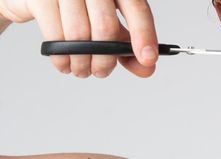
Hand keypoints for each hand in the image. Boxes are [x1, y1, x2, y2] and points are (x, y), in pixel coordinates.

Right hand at [0, 0, 158, 77]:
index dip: (144, 35)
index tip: (148, 58)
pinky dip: (62, 58)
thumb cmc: (76, 10)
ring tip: (81, 70)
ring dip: (82, 62)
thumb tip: (147, 68)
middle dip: (105, 59)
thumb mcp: (107, 25)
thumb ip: (127, 45)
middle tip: (100, 72)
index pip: (137, 7)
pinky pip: (56, 35)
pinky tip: (65, 64)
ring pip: (80, 34)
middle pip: (106, 27)